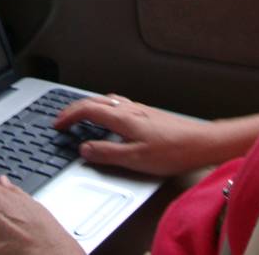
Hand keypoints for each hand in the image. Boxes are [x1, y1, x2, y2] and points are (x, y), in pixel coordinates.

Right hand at [53, 93, 215, 175]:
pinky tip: (112, 118)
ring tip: (82, 116)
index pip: (87, 110)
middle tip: (63, 119)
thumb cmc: (172, 151)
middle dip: (75, 108)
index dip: (69, 115)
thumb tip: (85, 149)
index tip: (58, 124)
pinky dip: (105, 108)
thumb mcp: (135, 159)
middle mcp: (129, 109)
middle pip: (95, 101)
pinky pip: (118, 105)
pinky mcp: (148, 114)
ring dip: (90, 106)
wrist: (201, 143)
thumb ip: (107, 153)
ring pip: (107, 101)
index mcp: (123, 118)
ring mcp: (139, 109)